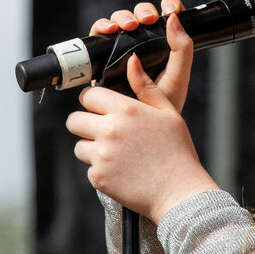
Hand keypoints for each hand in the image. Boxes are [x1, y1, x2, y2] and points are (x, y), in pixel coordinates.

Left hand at [68, 54, 218, 222]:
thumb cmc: (177, 151)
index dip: (95, 101)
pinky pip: (89, 168)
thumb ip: (146, 86)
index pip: (89, 95)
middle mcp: (109, 130)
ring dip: (92, 148)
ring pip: (79, 145)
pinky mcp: (98, 177)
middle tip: (106, 131)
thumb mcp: (168, 112)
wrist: (179, 192)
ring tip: (118, 154)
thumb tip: (132, 61)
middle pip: (74, 119)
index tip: (103, 108)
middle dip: (86, 123)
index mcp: (126, 110)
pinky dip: (102, 170)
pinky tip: (123, 171)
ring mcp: (101, 155)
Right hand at [89, 0, 191, 111]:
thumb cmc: (162, 104)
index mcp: (163, 44)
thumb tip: (173, 19)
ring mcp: (121, 49)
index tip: (170, 10)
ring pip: (120, 20)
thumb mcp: (178, 76)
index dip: (169, 5)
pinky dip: (102, 26)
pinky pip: (99, 35)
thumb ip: (182, 49)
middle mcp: (142, 43)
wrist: (138, 127)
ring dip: (123, 16)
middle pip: (140, 15)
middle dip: (143, 11)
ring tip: (127, 27)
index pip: (167, 15)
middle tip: (147, 20)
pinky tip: (109, 31)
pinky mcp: (102, 56)